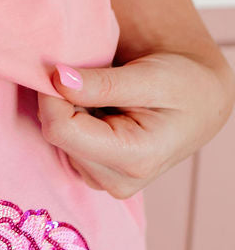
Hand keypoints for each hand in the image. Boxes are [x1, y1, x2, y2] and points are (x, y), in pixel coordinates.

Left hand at [37, 50, 234, 197]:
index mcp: (134, 159)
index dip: (52, 95)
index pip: (62, 129)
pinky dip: (73, 120)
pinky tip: (98, 109)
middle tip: (88, 78)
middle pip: (57, 136)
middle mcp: (117, 181)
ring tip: (102, 95)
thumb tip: (57, 80)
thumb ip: (103, 83)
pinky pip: (65, 144)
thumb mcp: (149, 76)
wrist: (198, 103)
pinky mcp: (95, 175)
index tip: (61, 68)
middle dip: (61, 102)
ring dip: (68, 111)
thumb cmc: (181, 85)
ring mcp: (104, 182)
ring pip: (57, 140)